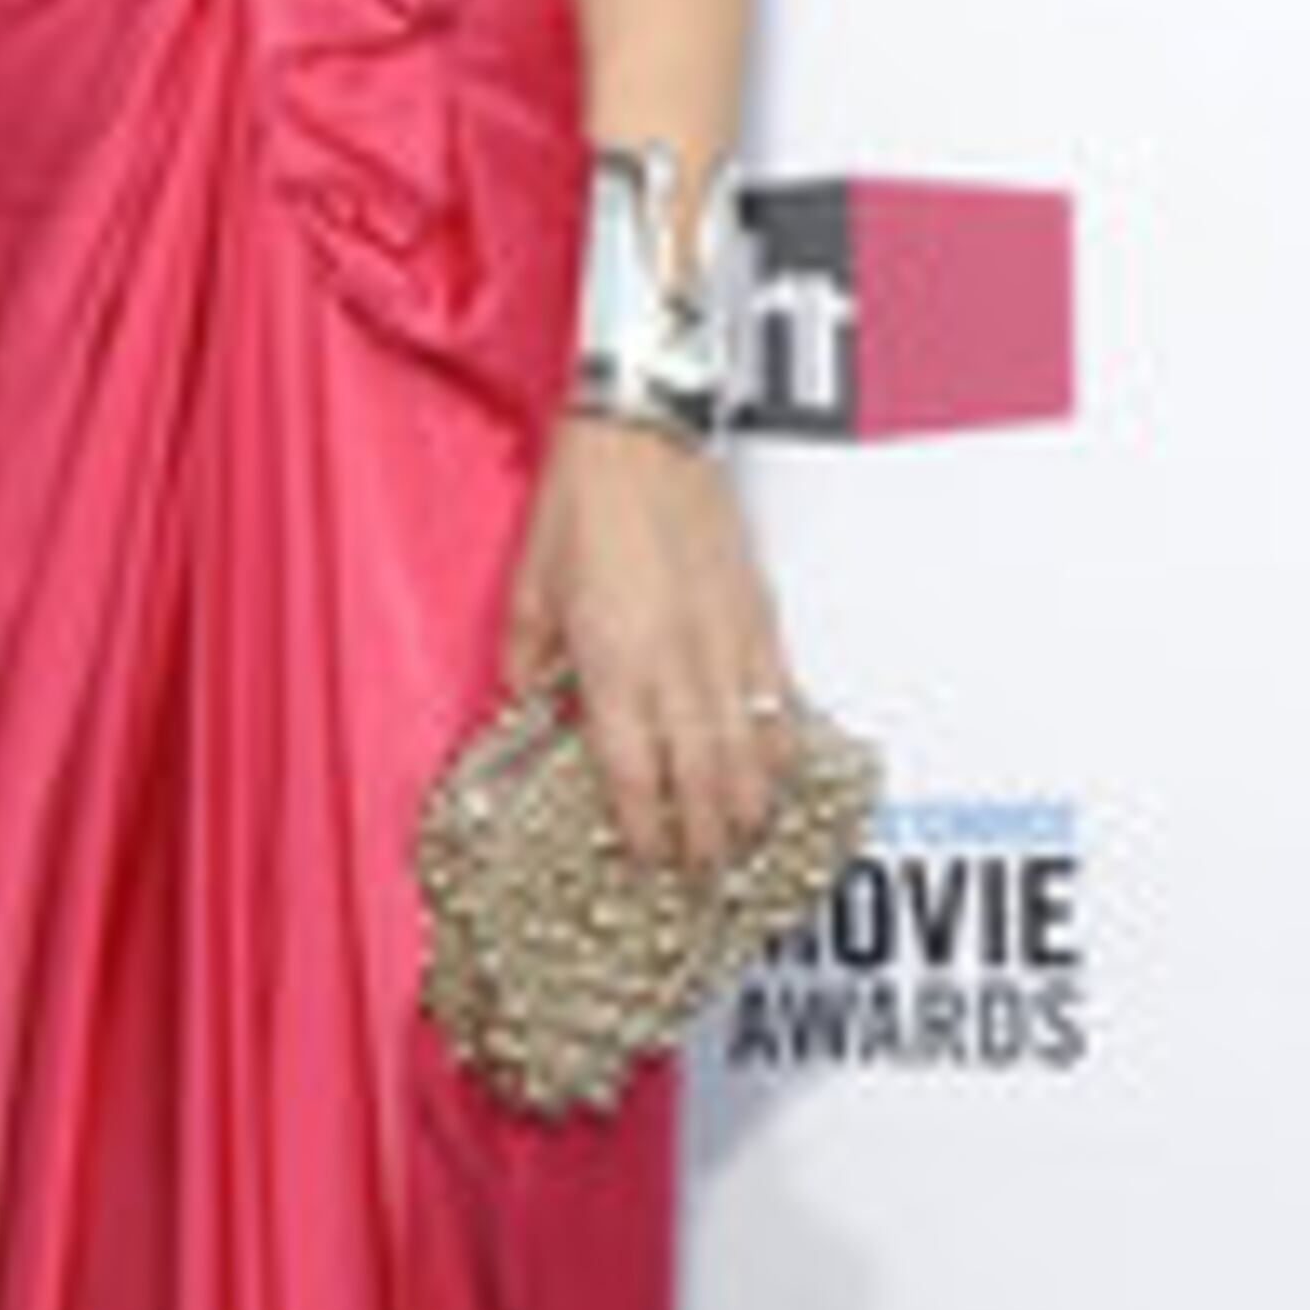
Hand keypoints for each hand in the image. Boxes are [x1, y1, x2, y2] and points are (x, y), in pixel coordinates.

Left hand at [502, 418, 790, 879]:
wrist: (642, 434)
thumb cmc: (581, 500)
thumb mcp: (529, 585)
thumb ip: (528, 659)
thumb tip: (526, 706)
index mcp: (613, 662)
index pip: (634, 773)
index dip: (644, 827)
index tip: (645, 860)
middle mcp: (675, 661)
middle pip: (703, 777)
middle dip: (705, 836)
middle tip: (701, 875)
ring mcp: (725, 641)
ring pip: (751, 747)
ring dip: (751, 802)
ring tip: (747, 840)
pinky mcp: (757, 615)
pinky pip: (780, 697)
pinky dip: (783, 741)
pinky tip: (782, 768)